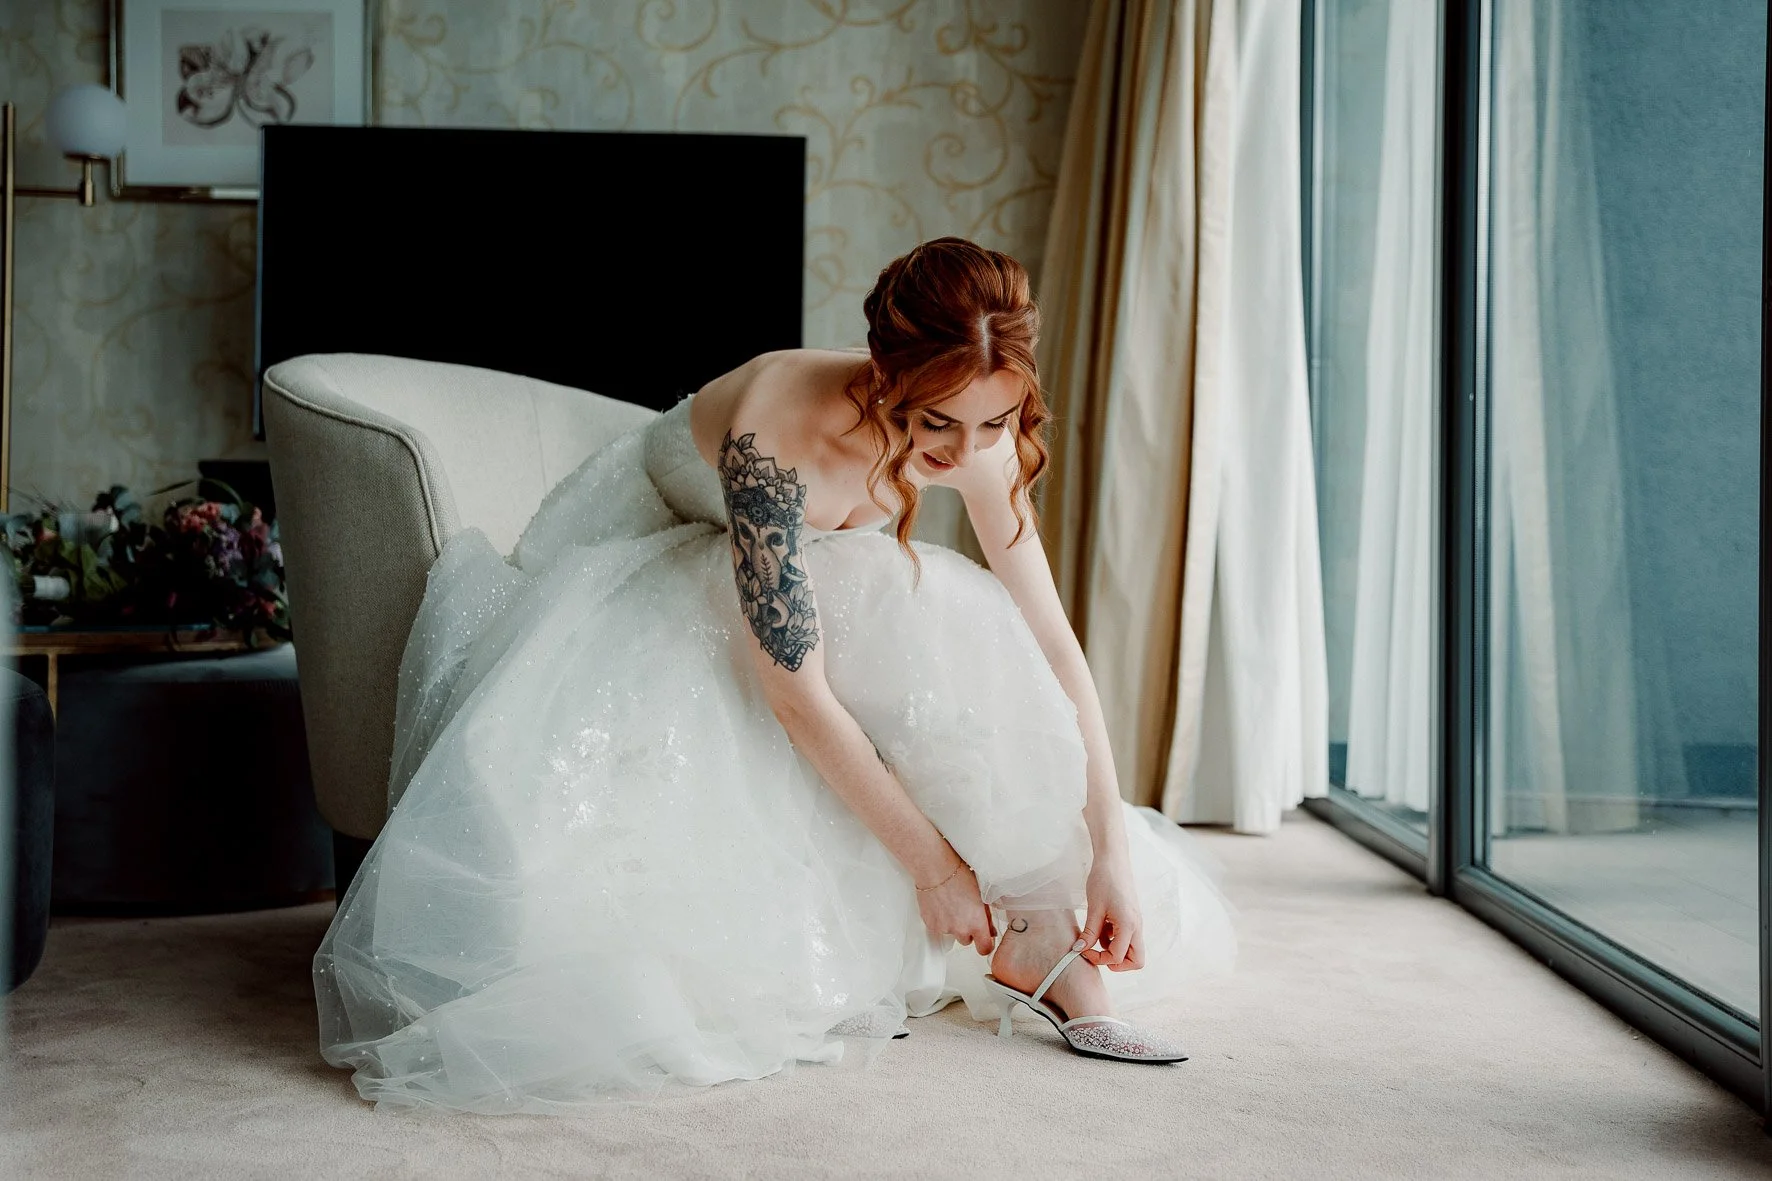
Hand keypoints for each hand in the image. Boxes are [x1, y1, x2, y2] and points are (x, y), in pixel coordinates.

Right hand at [914, 857, 994, 955]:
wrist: (935, 869)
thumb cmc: (959, 876)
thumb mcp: (981, 895)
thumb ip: (986, 917)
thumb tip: (990, 931)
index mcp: (977, 923)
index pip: (985, 949)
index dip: (985, 944)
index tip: (984, 940)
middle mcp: (961, 929)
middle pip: (967, 941)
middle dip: (967, 931)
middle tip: (965, 913)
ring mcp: (944, 928)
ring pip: (952, 934)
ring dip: (953, 926)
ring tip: (951, 906)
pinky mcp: (931, 925)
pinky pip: (938, 929)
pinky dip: (940, 921)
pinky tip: (941, 906)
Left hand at [1079, 849, 1142, 971]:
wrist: (1113, 859)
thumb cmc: (1104, 880)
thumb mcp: (1094, 908)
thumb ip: (1089, 932)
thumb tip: (1080, 950)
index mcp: (1128, 925)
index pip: (1117, 957)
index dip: (1099, 959)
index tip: (1084, 950)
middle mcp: (1136, 926)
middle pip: (1136, 961)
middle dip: (1117, 964)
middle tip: (1097, 955)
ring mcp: (1136, 922)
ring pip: (1133, 950)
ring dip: (1115, 951)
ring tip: (1096, 936)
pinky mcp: (1131, 917)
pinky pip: (1127, 937)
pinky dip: (1114, 939)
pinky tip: (1100, 926)